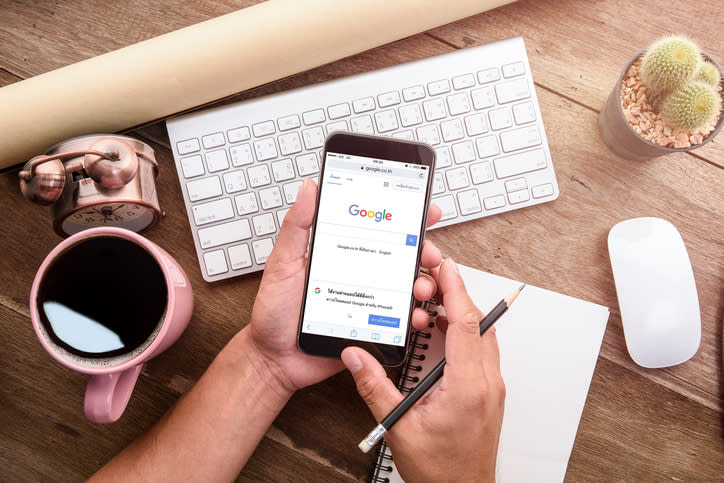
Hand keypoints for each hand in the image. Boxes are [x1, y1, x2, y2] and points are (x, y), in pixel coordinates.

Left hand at [247, 179, 442, 393]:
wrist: (273, 359)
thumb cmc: (273, 312)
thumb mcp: (281, 262)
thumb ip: (297, 226)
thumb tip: (309, 189)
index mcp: (341, 254)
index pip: (377, 229)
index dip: (404, 217)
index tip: (423, 208)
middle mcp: (359, 274)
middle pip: (402, 256)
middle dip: (424, 251)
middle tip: (428, 253)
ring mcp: (367, 300)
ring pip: (407, 287)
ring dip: (424, 284)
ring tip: (421, 288)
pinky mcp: (371, 327)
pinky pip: (400, 320)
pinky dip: (414, 318)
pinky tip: (414, 317)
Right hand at [342, 258, 505, 481]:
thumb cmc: (440, 469)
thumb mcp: (398, 427)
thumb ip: (374, 387)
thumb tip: (356, 356)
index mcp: (467, 386)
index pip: (465, 322)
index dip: (454, 288)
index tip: (444, 266)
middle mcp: (486, 382)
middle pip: (477, 322)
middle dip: (455, 292)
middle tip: (434, 274)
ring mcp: (492, 387)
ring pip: (482, 335)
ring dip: (460, 313)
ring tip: (434, 301)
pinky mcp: (490, 393)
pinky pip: (482, 350)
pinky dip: (464, 332)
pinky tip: (444, 332)